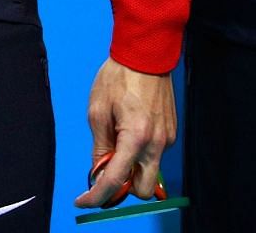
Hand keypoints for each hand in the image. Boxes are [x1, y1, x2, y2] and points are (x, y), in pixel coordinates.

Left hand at [74, 59, 174, 207]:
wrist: (146, 54)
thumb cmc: (118, 77)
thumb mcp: (98, 111)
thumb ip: (100, 147)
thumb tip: (98, 171)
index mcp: (136, 137)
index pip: (117, 180)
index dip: (98, 196)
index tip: (84, 201)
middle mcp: (157, 143)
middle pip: (144, 190)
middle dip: (125, 187)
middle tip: (106, 170)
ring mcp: (168, 138)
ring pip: (150, 171)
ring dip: (132, 167)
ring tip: (117, 138)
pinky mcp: (171, 132)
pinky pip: (154, 155)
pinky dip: (140, 153)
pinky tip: (129, 129)